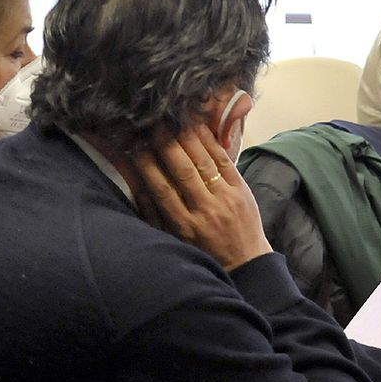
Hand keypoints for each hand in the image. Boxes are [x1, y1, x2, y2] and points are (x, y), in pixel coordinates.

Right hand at [126, 124, 271, 271]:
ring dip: (188, 138)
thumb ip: (154, 215)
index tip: (134, 145)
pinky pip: (224, 162)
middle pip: (182, 171)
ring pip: (204, 163)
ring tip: (174, 119)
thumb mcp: (174, 239)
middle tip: (153, 124)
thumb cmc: (203, 251)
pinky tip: (199, 127)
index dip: (146, 165)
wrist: (245, 262)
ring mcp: (225, 198)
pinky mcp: (242, 190)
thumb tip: (135, 186)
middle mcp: (204, 210)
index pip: (161, 189)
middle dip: (166, 145)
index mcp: (183, 225)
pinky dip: (211, 143)